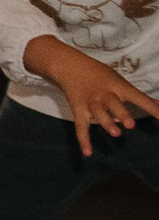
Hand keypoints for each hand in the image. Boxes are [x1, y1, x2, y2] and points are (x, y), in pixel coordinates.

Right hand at [43, 51, 158, 156]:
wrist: (69, 66)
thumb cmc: (100, 75)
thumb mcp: (120, 81)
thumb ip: (138, 96)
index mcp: (118, 86)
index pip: (137, 97)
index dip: (150, 107)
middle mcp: (104, 94)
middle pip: (113, 103)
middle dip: (121, 113)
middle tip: (131, 125)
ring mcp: (90, 102)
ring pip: (98, 112)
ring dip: (106, 122)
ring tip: (116, 133)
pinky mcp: (78, 109)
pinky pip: (81, 126)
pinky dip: (83, 140)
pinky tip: (88, 153)